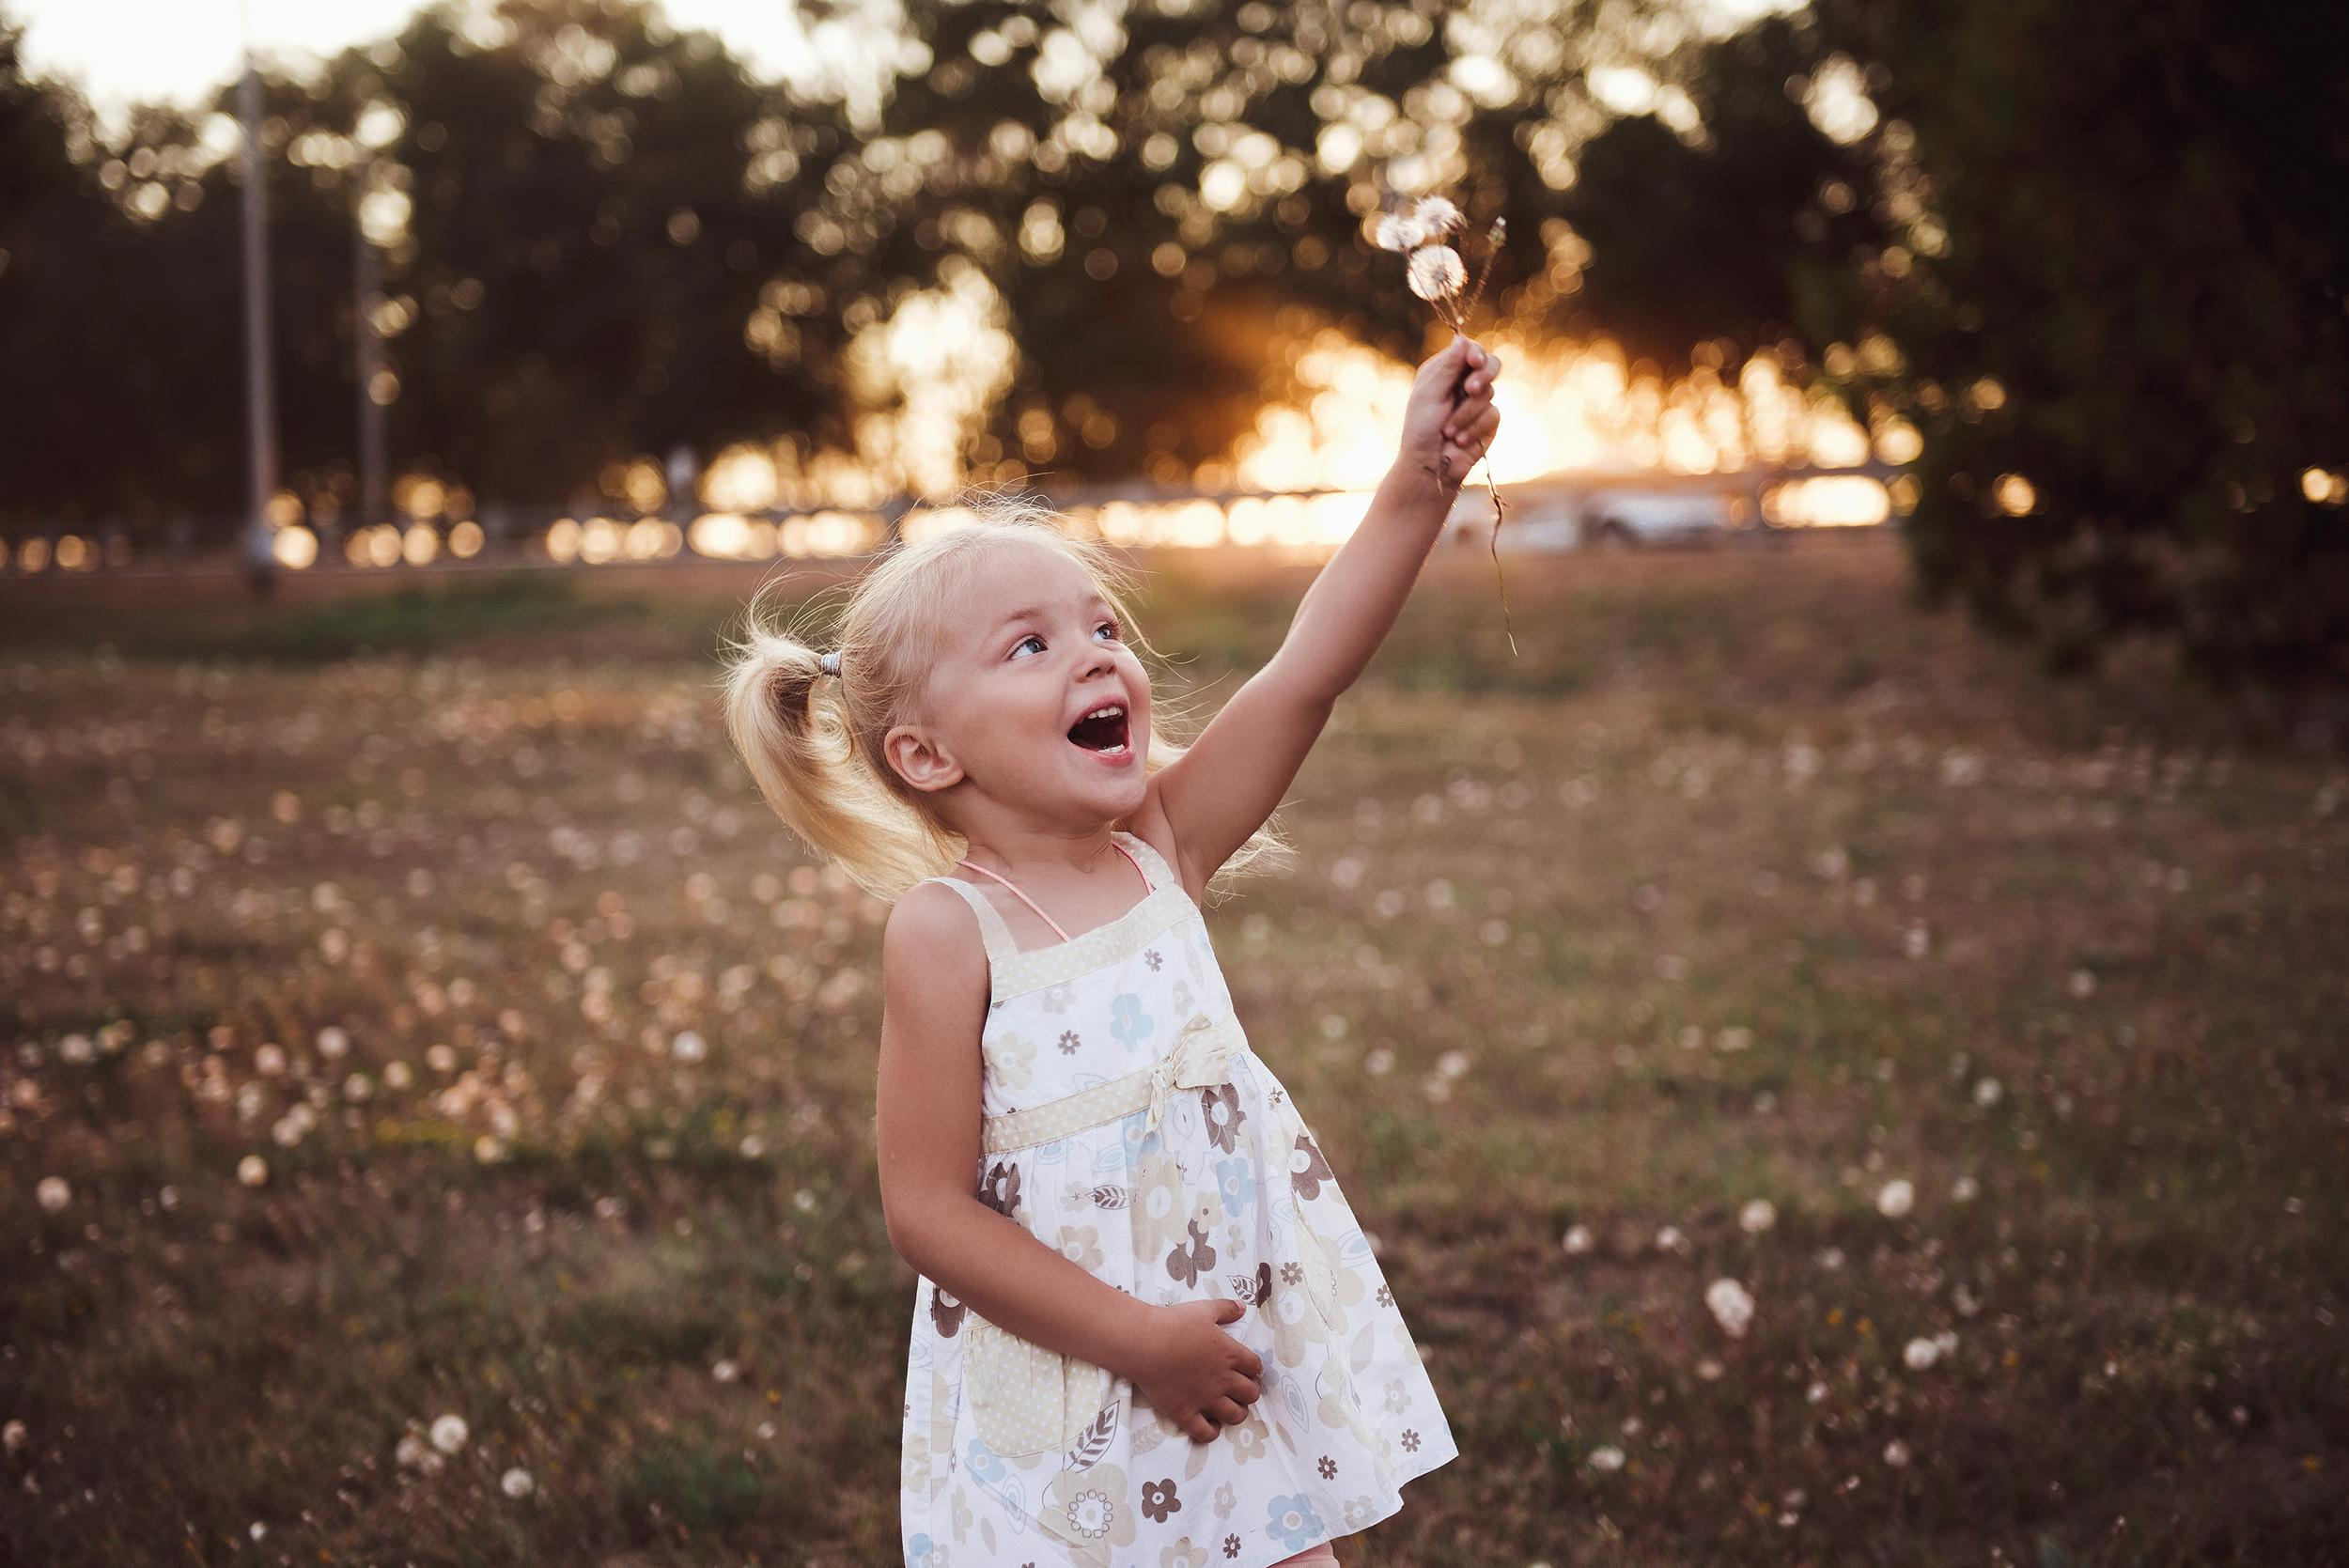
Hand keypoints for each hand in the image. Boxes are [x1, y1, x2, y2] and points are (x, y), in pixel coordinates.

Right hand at [1128, 1297, 1263, 1442]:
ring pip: (1235, 1416)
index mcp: (1229, 1354)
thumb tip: (1242, 1307)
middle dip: (1249, 1392)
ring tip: (1227, 1407)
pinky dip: (1212, 1432)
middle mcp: (1223, 1380)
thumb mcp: (1204, 1309)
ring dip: (1236, 1413)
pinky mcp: (1186, 1413)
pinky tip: (1209, 1424)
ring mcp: (1206, 1399)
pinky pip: (1206, 1433)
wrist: (1145, 1344)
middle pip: (1251, 1394)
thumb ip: (1226, 1309)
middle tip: (1238, 1388)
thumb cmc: (1174, 1323)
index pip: (1256, 1367)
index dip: (1254, 1369)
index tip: (1247, 1369)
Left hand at [1399, 336, 1502, 490]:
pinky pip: (1492, 415)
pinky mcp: (1488, 422)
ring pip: (1489, 393)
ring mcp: (1477, 402)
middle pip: (1490, 364)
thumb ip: (1447, 367)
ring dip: (1466, 414)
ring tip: (1448, 431)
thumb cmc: (1420, 429)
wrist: (1429, 466)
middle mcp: (1463, 383)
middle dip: (1483, 375)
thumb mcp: (1429, 394)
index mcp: (1445, 371)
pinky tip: (1459, 440)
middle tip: (1471, 389)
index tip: (1474, 361)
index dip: (1476, 353)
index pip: (1469, 350)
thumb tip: (1461, 338)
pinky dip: (1474, 428)